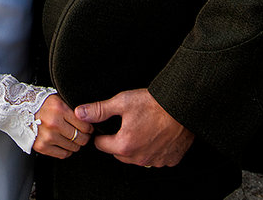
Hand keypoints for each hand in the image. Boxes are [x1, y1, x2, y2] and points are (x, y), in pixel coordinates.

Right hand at [32, 94, 93, 158]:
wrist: (21, 110)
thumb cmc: (42, 104)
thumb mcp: (58, 99)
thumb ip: (73, 108)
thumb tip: (90, 117)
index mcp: (59, 108)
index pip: (85, 125)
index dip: (89, 128)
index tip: (88, 128)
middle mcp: (53, 123)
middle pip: (80, 138)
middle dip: (84, 137)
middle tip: (82, 134)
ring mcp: (47, 136)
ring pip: (73, 147)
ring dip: (75, 144)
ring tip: (71, 138)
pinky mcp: (41, 146)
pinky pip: (63, 154)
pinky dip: (66, 151)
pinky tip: (63, 143)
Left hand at [76, 89, 193, 167]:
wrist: (182, 106)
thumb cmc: (154, 103)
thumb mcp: (122, 102)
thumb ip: (99, 110)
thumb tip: (80, 113)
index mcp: (124, 145)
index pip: (101, 145)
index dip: (102, 133)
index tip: (108, 124)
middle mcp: (139, 158)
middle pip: (118, 153)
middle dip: (119, 140)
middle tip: (127, 123)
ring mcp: (155, 161)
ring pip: (136, 157)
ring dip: (136, 146)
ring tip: (143, 126)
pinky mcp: (169, 160)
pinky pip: (156, 158)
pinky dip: (154, 149)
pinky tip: (157, 134)